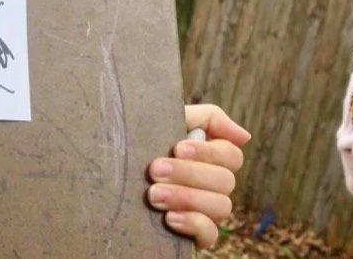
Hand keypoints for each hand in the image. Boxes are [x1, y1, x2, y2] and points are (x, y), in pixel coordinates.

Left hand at [147, 104, 250, 248]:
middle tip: (154, 170)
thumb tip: (244, 136)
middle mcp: (214, 185)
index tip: (177, 148)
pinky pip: (211, 234)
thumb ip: (207, 118)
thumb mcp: (169, 119)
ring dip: (186, 198)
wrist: (107, 170)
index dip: (208, 152)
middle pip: (225, 181)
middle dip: (188, 174)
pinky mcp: (196, 234)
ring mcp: (207, 210)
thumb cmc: (142, 141)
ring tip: (153, 195)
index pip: (231, 155)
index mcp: (211, 157)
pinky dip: (193, 224)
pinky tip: (169, 218)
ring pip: (221, 207)